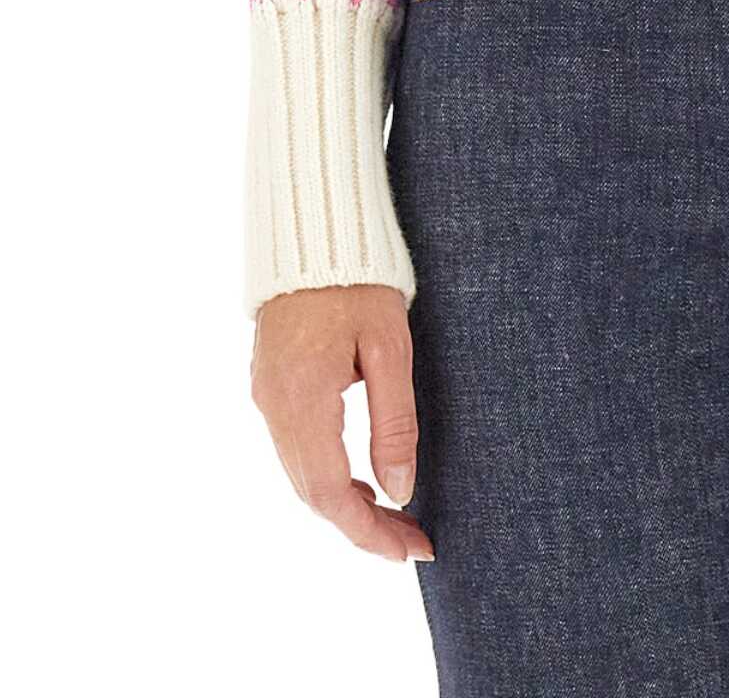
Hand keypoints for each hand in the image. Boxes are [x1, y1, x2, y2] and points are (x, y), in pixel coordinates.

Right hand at [251, 284, 434, 562]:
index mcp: (302, 401)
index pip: (333, 494)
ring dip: (344, 504)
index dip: (371, 532)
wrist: (312, 229)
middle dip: (362, 526)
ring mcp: (266, 396)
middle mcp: (274, 407)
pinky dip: (327, 475)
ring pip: (302, 475)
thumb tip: (399, 489)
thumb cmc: (359, 280)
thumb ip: (393, 421)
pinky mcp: (269, 383)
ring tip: (394, 518)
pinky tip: (361, 478)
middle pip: (313, 494)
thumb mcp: (389, 347)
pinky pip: (295, 449)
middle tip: (411, 541)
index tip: (412, 550)